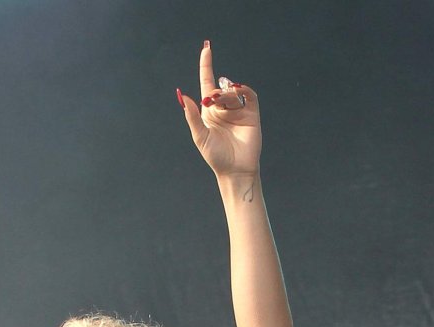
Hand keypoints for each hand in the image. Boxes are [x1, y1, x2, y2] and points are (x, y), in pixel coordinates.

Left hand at [178, 41, 260, 177]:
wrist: (235, 170)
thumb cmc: (216, 156)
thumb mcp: (200, 136)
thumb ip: (191, 115)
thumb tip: (182, 95)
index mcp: (209, 112)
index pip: (207, 83)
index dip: (206, 66)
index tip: (207, 49)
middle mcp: (223, 109)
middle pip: (219, 89)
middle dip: (216, 92)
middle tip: (214, 101)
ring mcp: (238, 111)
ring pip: (233, 92)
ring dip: (227, 94)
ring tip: (225, 103)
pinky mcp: (252, 115)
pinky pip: (250, 96)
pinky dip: (244, 90)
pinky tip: (238, 90)